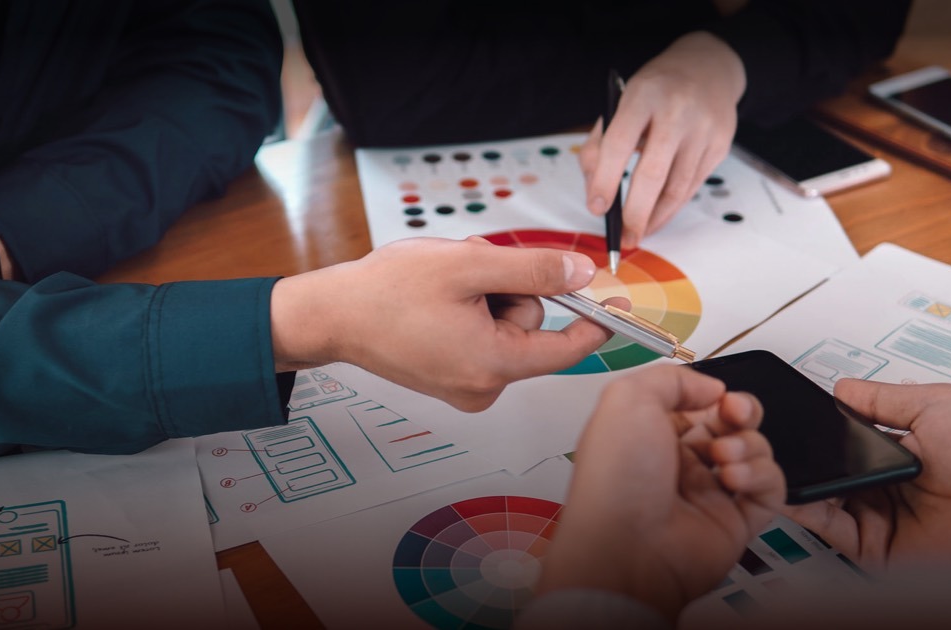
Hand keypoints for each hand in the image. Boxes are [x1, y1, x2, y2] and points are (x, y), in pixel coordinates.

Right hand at [269, 236, 614, 410]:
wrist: (333, 314)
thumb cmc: (386, 293)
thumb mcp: (469, 264)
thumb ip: (532, 269)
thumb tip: (581, 272)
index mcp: (493, 365)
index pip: (567, 349)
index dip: (596, 321)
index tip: (618, 305)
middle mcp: (482, 387)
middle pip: (530, 327)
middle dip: (508, 290)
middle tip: (470, 274)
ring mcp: (464, 387)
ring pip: (505, 327)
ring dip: (485, 295)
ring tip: (446, 285)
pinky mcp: (449, 379)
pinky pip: (482, 336)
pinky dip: (470, 310)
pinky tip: (438, 301)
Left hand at [538, 365, 783, 620]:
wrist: (627, 548)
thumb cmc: (616, 481)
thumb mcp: (627, 399)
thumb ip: (672, 378)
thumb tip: (711, 386)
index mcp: (649, 433)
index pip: (696, 403)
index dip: (714, 393)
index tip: (719, 393)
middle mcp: (678, 462)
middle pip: (731, 423)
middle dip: (742, 411)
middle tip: (736, 414)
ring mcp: (708, 492)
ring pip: (754, 452)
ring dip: (747, 445)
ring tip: (722, 458)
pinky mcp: (735, 521)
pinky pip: (771, 489)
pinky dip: (762, 476)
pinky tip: (735, 479)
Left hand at [580, 31, 744, 249]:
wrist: (707, 67)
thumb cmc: (653, 92)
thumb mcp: (619, 104)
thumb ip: (599, 145)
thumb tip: (595, 194)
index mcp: (643, 94)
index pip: (619, 143)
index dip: (605, 180)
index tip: (596, 208)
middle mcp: (677, 110)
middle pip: (653, 173)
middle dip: (635, 213)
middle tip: (622, 238)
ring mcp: (704, 128)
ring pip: (678, 187)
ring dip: (655, 218)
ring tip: (638, 235)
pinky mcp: (720, 144)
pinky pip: (693, 185)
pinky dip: (672, 207)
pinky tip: (657, 218)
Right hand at [785, 380, 950, 570]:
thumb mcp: (941, 406)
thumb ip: (887, 397)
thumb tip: (844, 387)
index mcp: (904, 448)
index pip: (848, 434)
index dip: (824, 424)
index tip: (799, 411)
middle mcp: (887, 482)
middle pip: (830, 463)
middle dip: (807, 450)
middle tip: (783, 434)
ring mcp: (877, 513)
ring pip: (821, 492)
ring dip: (799, 475)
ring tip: (780, 456)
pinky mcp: (870, 543)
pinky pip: (826, 523)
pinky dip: (803, 507)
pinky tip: (792, 486)